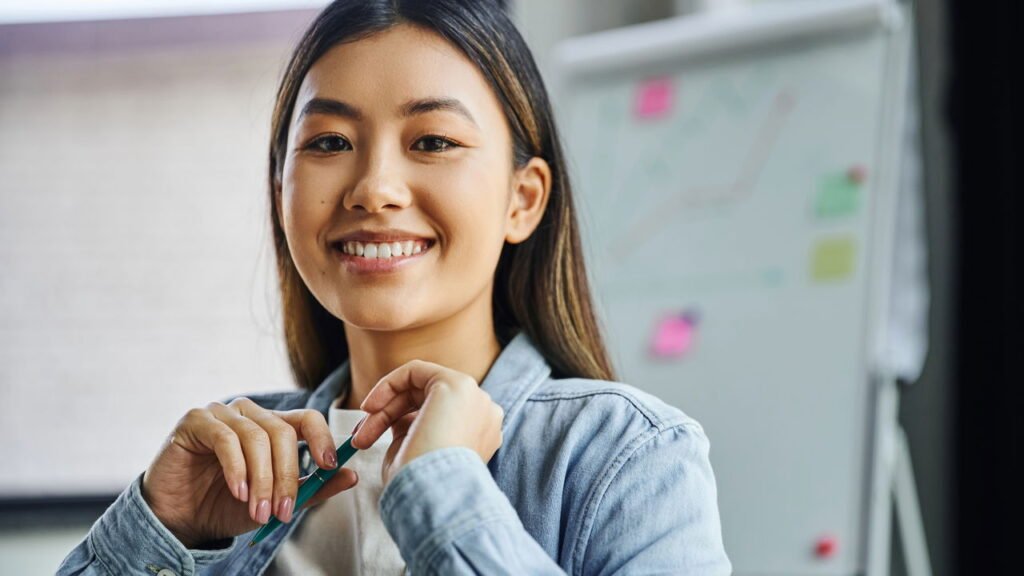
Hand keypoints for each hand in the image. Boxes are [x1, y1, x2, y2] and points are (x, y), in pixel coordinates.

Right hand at [141, 398, 358, 547]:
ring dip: (262, 480)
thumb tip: (351, 476)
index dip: (323, 438)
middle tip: (285, 511)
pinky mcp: (196, 420)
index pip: (307, 419)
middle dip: (287, 475)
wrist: (179, 519)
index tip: (330, 465)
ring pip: (257, 437)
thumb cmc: (226, 506)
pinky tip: (239, 492)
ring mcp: (222, 413)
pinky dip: (237, 469)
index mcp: (272, 426)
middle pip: (284, 431)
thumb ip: (312, 490)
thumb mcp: (275, 503)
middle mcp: (250, 413)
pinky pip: (226, 438)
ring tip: (259, 511)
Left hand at [350, 360, 503, 484]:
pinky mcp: (456, 384)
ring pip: (419, 386)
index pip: (435, 416)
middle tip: (360, 439)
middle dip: (387, 415)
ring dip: (385, 407)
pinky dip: (389, 384)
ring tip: (361, 434)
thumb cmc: (421, 486)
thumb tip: (396, 420)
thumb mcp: (416, 456)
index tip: (370, 439)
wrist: (434, 495)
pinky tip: (370, 407)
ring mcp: (473, 397)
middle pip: (426, 400)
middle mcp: (482, 413)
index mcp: (479, 434)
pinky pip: (416, 371)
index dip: (398, 422)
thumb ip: (412, 432)